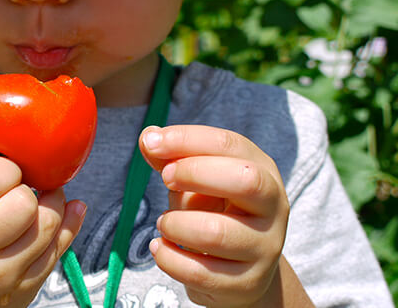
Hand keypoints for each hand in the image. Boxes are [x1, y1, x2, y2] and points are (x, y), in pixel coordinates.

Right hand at [0, 155, 85, 307]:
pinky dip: (67, 227)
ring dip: (52, 203)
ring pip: (48, 227)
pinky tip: (71, 209)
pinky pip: (56, 255)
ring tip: (44, 194)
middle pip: (25, 204)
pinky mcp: (17, 298)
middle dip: (27, 187)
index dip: (5, 166)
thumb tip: (11, 158)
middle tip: (18, 186)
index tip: (1, 169)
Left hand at [139, 125, 289, 307]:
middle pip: (244, 181)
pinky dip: (169, 259)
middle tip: (165, 179)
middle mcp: (273, 207)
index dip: (187, 140)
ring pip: (217, 233)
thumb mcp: (196, 179)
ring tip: (164, 223)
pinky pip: (202, 273)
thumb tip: (147, 137)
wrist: (239, 271)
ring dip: (176, 224)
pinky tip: (160, 248)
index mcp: (261, 170)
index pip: (229, 144)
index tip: (152, 143)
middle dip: (194, 173)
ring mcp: (265, 248)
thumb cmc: (213, 211)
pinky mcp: (248, 283)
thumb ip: (172, 157)